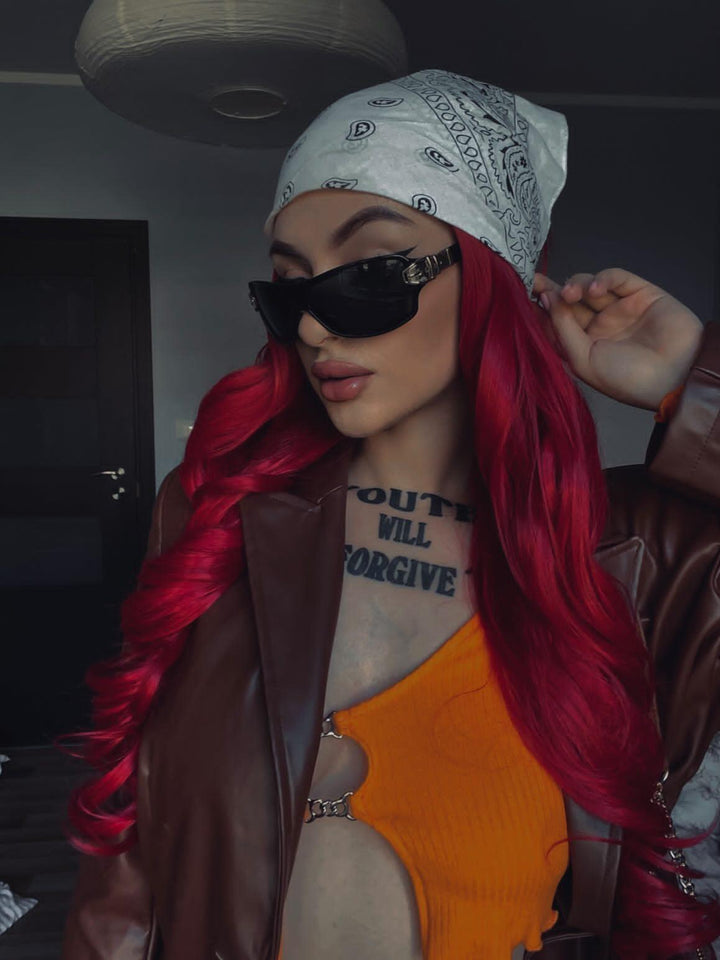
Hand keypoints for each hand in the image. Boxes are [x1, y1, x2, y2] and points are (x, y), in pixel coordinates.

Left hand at [532, 268, 703, 409]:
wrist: (675, 378)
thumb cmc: (628, 379)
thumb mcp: (584, 361)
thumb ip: (563, 330)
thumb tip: (546, 301)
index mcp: (582, 346)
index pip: (555, 322)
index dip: (540, 309)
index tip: (522, 295)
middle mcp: (598, 327)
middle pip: (568, 301)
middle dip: (551, 291)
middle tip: (535, 282)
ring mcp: (618, 309)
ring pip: (588, 286)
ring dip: (575, 285)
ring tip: (570, 295)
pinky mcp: (639, 293)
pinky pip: (615, 277)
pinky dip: (602, 278)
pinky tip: (595, 289)